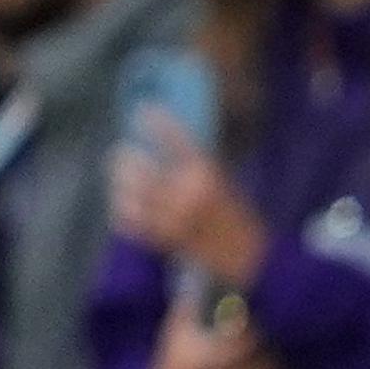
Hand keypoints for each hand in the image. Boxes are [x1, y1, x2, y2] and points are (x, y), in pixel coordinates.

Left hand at [110, 113, 270, 291]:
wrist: (251, 258)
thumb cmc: (235, 216)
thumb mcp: (223, 182)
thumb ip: (193, 163)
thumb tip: (158, 137)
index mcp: (208, 175)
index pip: (175, 140)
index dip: (157, 122)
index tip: (142, 110)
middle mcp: (190, 194)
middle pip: (141, 169)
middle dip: (126, 160)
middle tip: (121, 155)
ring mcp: (175, 218)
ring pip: (130, 194)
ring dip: (121, 185)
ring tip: (118, 180)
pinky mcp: (166, 239)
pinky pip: (130, 220)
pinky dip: (123, 211)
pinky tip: (124, 205)